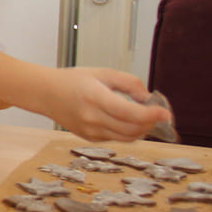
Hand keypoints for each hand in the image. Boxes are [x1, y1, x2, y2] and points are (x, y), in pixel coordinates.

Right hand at [41, 68, 171, 142]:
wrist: (45, 94)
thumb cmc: (74, 80)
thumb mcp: (103, 73)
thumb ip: (130, 83)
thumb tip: (148, 99)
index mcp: (95, 97)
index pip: (129, 113)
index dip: (151, 115)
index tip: (165, 113)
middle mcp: (91, 117)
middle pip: (132, 129)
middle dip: (151, 123)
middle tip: (160, 114)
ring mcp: (90, 131)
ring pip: (127, 137)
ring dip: (143, 129)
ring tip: (147, 117)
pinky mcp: (89, 138)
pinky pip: (117, 138)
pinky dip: (129, 132)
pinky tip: (129, 121)